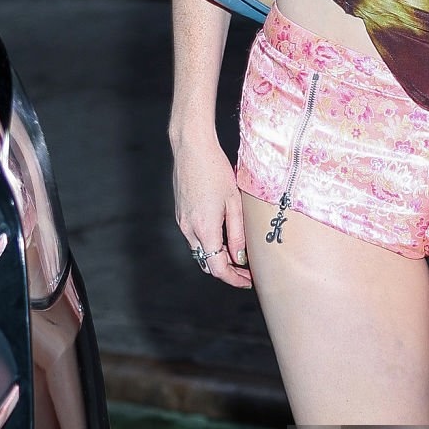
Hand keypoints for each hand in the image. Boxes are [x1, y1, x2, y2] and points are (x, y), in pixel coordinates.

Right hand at [172, 133, 252, 288]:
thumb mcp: (234, 203)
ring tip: (238, 252)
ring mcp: (182, 222)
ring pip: (200, 251)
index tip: (248, 281)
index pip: (218, 268)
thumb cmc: (215, 170)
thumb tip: (240, 257)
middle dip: (227, 270)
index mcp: (204, 229)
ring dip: (218, 256)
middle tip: (247, 270)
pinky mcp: (180, 213)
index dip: (234, 279)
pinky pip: (195, 237)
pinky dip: (209, 243)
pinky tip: (224, 235)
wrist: (191, 148)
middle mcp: (189, 229)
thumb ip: (237, 233)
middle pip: (207, 263)